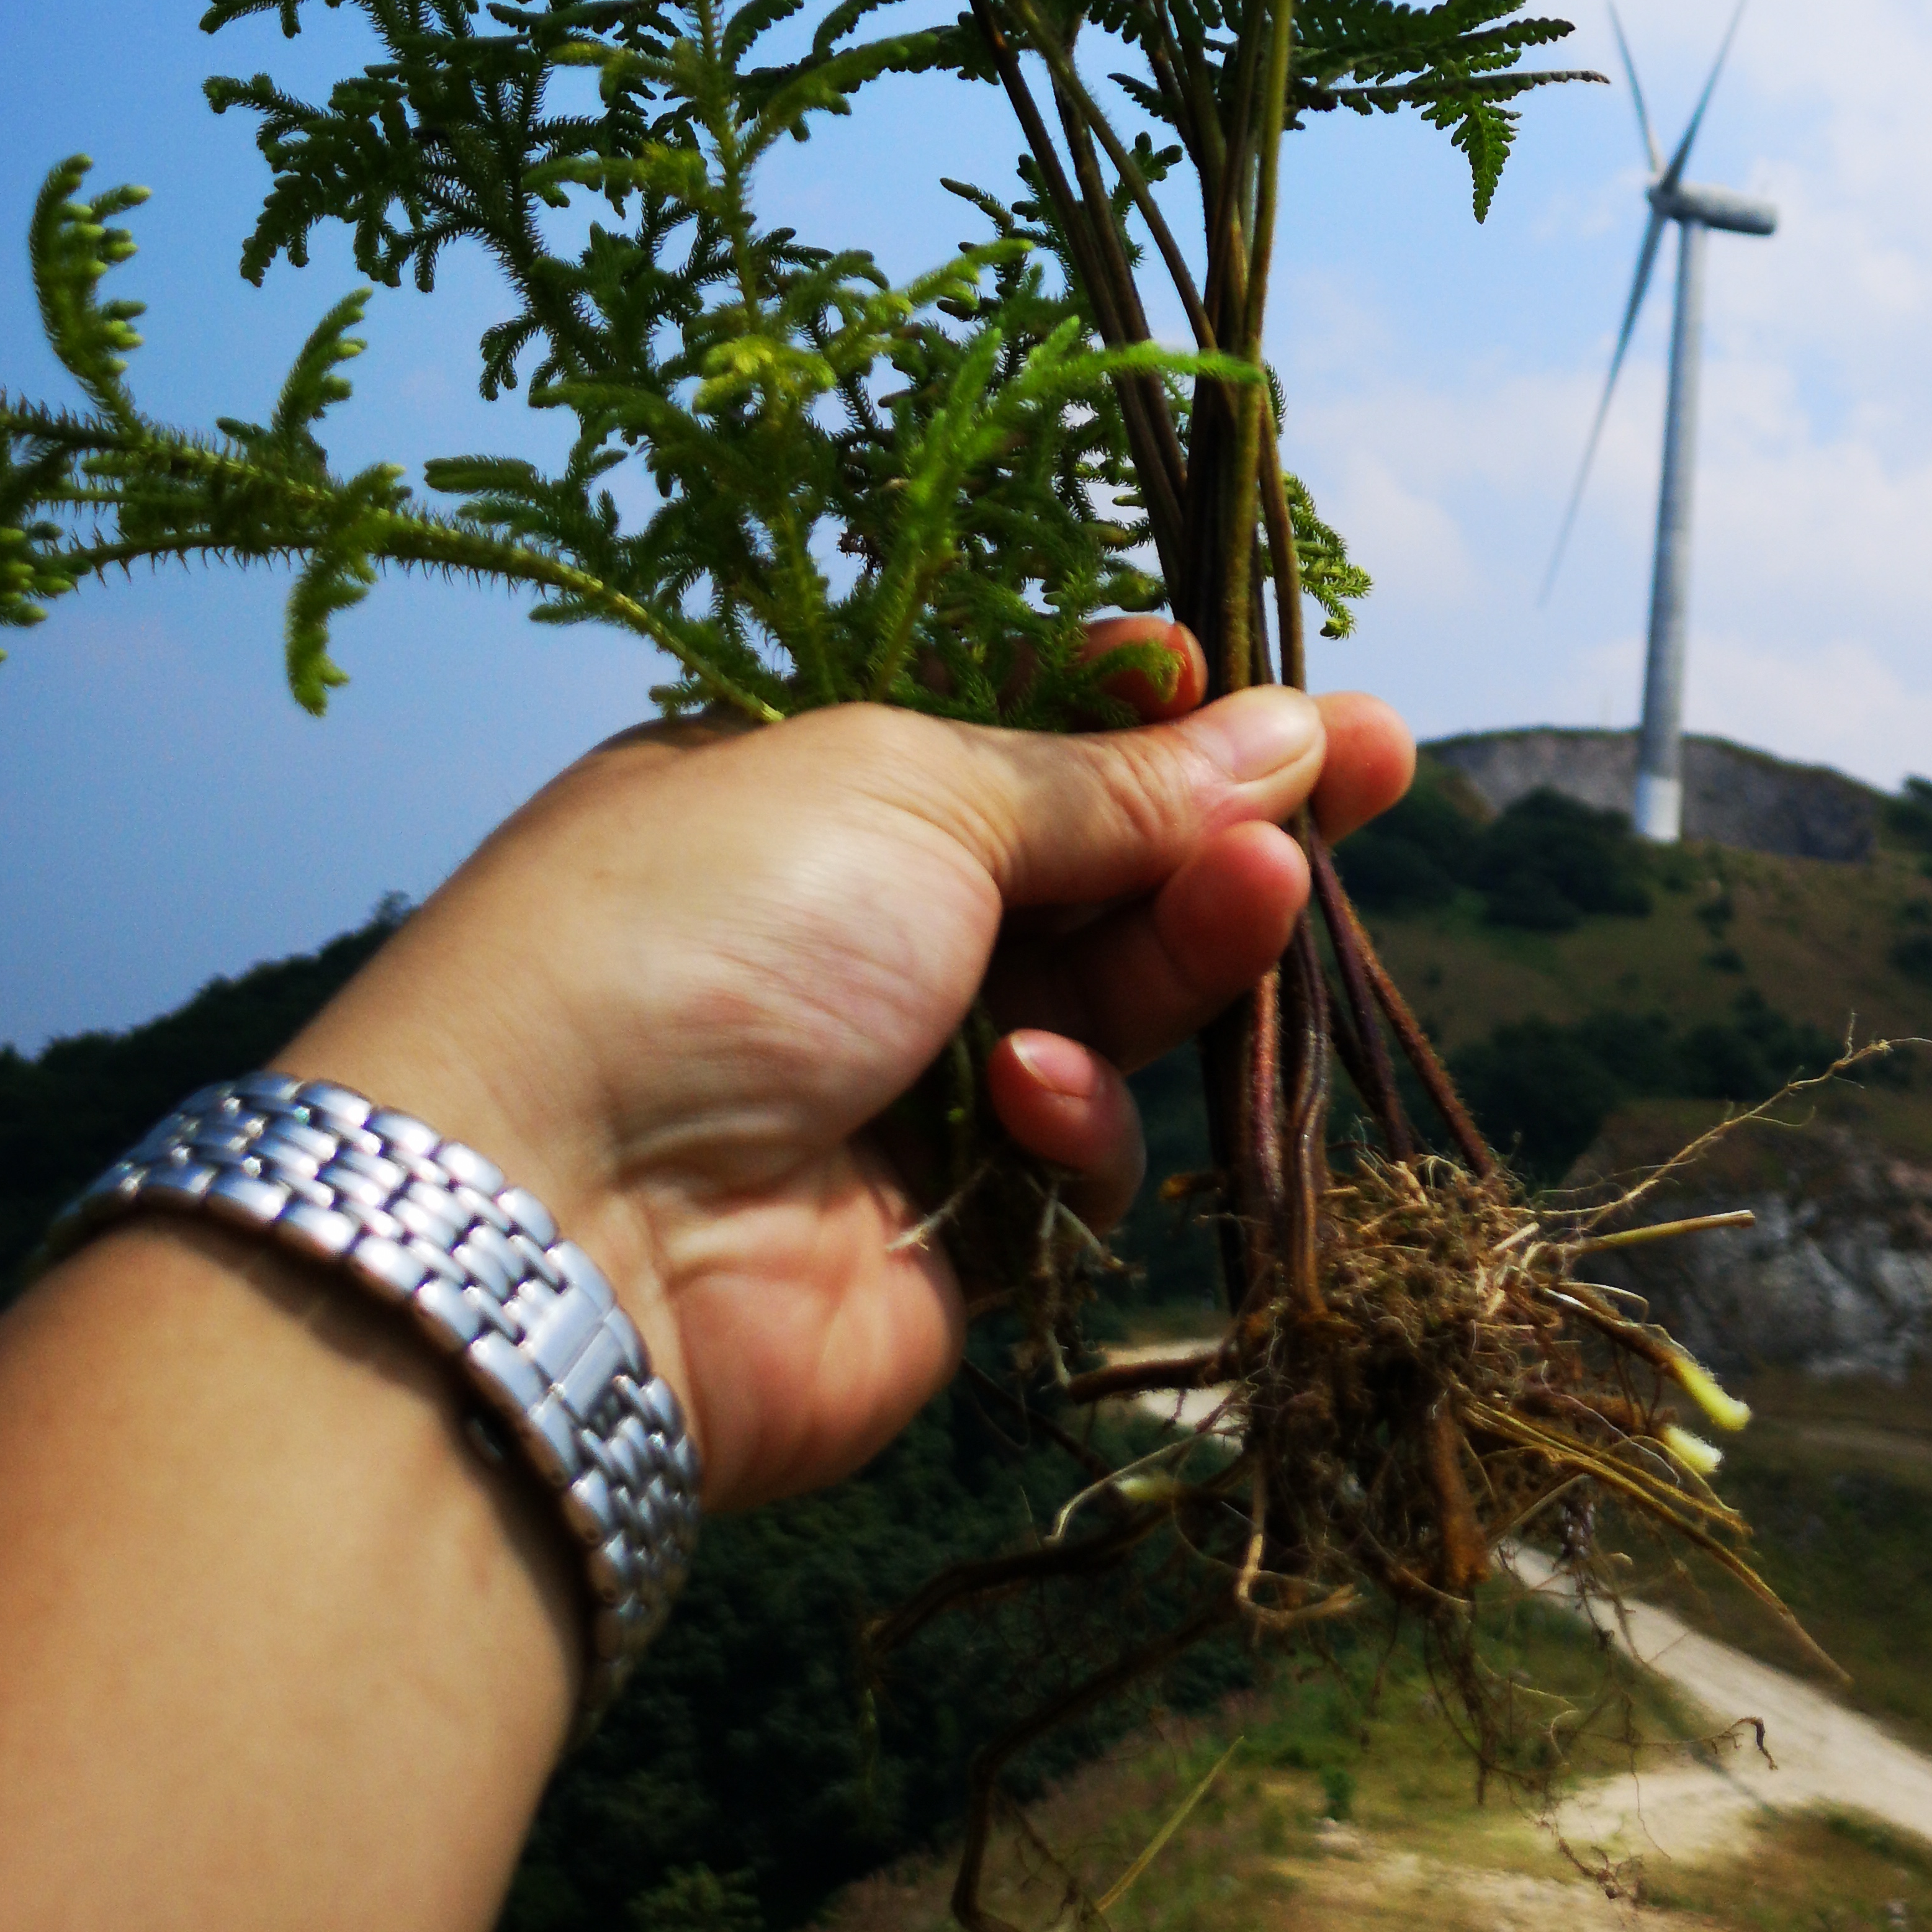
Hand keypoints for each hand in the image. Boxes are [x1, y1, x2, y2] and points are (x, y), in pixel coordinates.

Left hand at [281, 650, 1413, 1515]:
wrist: (558, 1219)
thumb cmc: (703, 936)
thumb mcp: (913, 785)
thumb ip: (1107, 779)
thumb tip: (1277, 729)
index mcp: (803, 790)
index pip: (1019, 735)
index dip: (1155, 716)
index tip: (1278, 694)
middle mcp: (847, 933)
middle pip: (1088, 867)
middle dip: (1226, 824)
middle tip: (1374, 769)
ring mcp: (891, 1087)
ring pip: (1105, 1005)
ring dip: (1183, 949)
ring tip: (1256, 898)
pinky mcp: (937, 1236)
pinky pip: (1069, 1156)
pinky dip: (1072, 1120)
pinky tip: (1032, 1093)